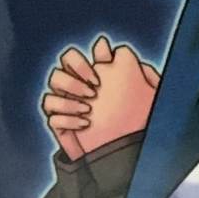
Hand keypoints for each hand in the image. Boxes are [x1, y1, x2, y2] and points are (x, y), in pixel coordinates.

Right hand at [42, 38, 159, 161]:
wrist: (126, 154)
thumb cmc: (139, 121)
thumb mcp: (147, 93)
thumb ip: (132, 67)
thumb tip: (102, 43)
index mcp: (98, 71)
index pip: (83, 52)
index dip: (88, 57)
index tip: (104, 68)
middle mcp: (81, 83)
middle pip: (65, 59)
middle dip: (77, 67)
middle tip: (96, 85)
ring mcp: (69, 103)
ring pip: (54, 82)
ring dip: (70, 91)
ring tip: (89, 107)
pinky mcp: (61, 124)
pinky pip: (51, 114)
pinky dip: (67, 117)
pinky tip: (85, 123)